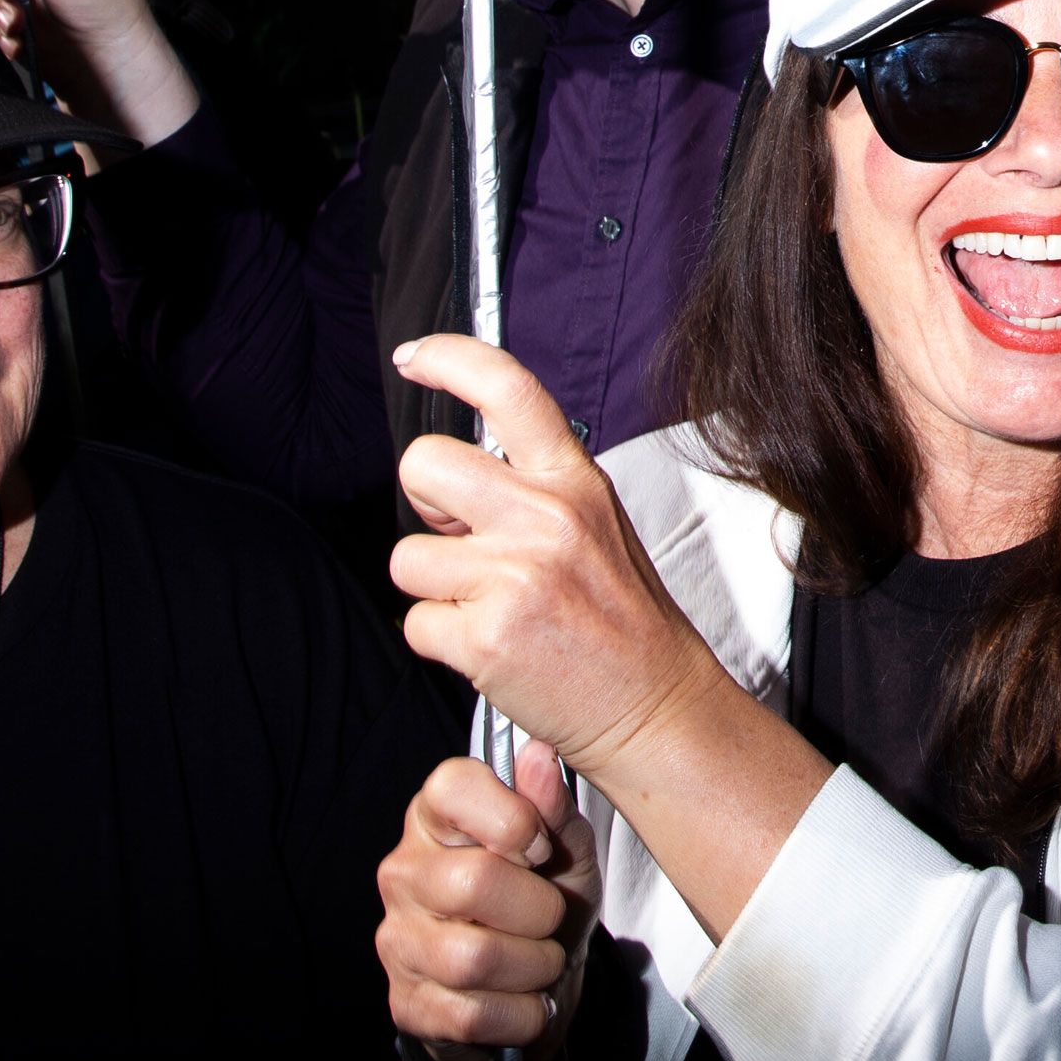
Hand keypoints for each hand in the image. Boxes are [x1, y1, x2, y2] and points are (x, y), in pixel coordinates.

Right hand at [378, 740, 597, 1060]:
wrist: (536, 987)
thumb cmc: (546, 899)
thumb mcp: (567, 849)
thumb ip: (553, 806)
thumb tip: (538, 755)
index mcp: (438, 816)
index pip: (451, 786)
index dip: (511, 818)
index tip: (540, 847)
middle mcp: (404, 871)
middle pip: (472, 883)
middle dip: (538, 910)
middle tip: (550, 917)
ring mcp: (397, 940)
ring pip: (472, 958)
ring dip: (533, 968)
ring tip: (540, 961)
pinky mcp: (405, 1003)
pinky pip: (468, 1015)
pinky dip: (519, 1016)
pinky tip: (524, 1002)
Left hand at [390, 336, 749, 787]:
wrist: (653, 703)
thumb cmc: (622, 619)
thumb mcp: (595, 525)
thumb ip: (532, 487)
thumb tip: (453, 477)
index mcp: (574, 481)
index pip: (509, 389)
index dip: (450, 360)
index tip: (415, 358)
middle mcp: (546, 517)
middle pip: (424, 464)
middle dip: (425, 505)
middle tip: (464, 540)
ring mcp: (514, 575)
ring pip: (407, 557)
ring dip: (435, 589)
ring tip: (490, 607)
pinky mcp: (486, 636)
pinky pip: (415, 624)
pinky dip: (442, 642)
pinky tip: (491, 646)